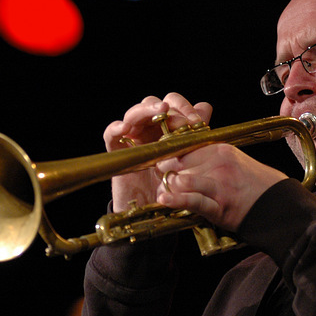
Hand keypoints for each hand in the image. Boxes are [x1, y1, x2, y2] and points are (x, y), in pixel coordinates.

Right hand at [103, 93, 212, 211]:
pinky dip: (115, 128)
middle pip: (152, 104)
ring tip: (159, 111)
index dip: (184, 107)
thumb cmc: (173, 185)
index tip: (197, 122)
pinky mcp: (117, 152)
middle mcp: (149, 130)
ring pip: (134, 114)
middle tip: (178, 117)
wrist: (155, 211)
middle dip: (167, 107)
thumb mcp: (188, 159)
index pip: (172, 104)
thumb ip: (195, 134)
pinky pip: (110, 135)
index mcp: (168, 128)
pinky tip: (124, 128)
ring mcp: (132, 139)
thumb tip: (204, 106)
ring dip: (146, 109)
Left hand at [156, 144, 287, 232]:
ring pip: (184, 179)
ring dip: (169, 186)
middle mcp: (219, 163)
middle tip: (161, 179)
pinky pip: (193, 201)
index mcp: (221, 150)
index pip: (185, 146)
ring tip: (162, 191)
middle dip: (165, 172)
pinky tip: (165, 199)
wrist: (278, 204)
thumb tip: (185, 158)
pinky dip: (177, 200)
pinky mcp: (220, 206)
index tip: (163, 162)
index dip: (169, 155)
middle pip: (179, 163)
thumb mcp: (234, 160)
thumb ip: (210, 156)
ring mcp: (219, 184)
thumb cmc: (256, 184)